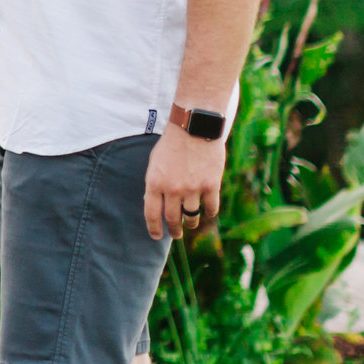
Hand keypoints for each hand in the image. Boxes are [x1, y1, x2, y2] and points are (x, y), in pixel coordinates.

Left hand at [144, 125, 225, 241]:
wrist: (194, 127)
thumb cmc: (171, 143)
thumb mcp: (155, 162)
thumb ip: (155, 183)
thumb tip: (155, 204)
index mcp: (154, 183)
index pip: (151, 214)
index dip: (153, 229)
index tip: (156, 236)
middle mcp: (172, 189)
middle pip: (173, 219)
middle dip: (174, 230)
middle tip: (176, 234)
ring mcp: (193, 188)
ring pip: (192, 216)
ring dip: (191, 222)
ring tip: (191, 223)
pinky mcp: (211, 186)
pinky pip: (211, 208)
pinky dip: (209, 213)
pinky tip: (207, 212)